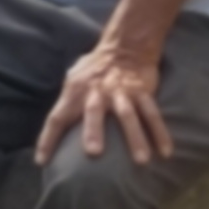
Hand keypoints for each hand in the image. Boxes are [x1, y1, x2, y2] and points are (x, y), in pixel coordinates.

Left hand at [36, 42, 171, 168]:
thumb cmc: (94, 69)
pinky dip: (160, 133)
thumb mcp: (73, 78)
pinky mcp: (142, 93)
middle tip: (94, 153)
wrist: (125, 47)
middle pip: (93, 112)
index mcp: (75, 92)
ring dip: (135, 138)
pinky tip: (166, 152)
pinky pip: (152, 114)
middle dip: (93, 131)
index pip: (57, 117)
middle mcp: (97, 93)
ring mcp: (122, 93)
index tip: (42, 161)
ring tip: (141, 161)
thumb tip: (55, 127)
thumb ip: (66, 100)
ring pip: (128, 116)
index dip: (48, 139)